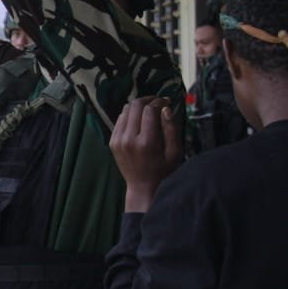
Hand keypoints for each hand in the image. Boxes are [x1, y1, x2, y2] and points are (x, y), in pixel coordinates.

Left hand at [109, 97, 182, 212]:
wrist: (143, 188)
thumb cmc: (164, 171)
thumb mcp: (175, 153)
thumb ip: (171, 129)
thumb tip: (165, 108)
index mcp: (146, 142)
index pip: (149, 110)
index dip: (159, 101)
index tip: (166, 101)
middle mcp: (129, 139)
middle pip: (135, 106)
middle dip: (148, 100)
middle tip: (158, 102)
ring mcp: (118, 140)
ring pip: (126, 110)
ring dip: (138, 106)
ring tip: (149, 110)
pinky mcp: (112, 142)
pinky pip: (120, 119)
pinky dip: (129, 115)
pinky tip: (138, 120)